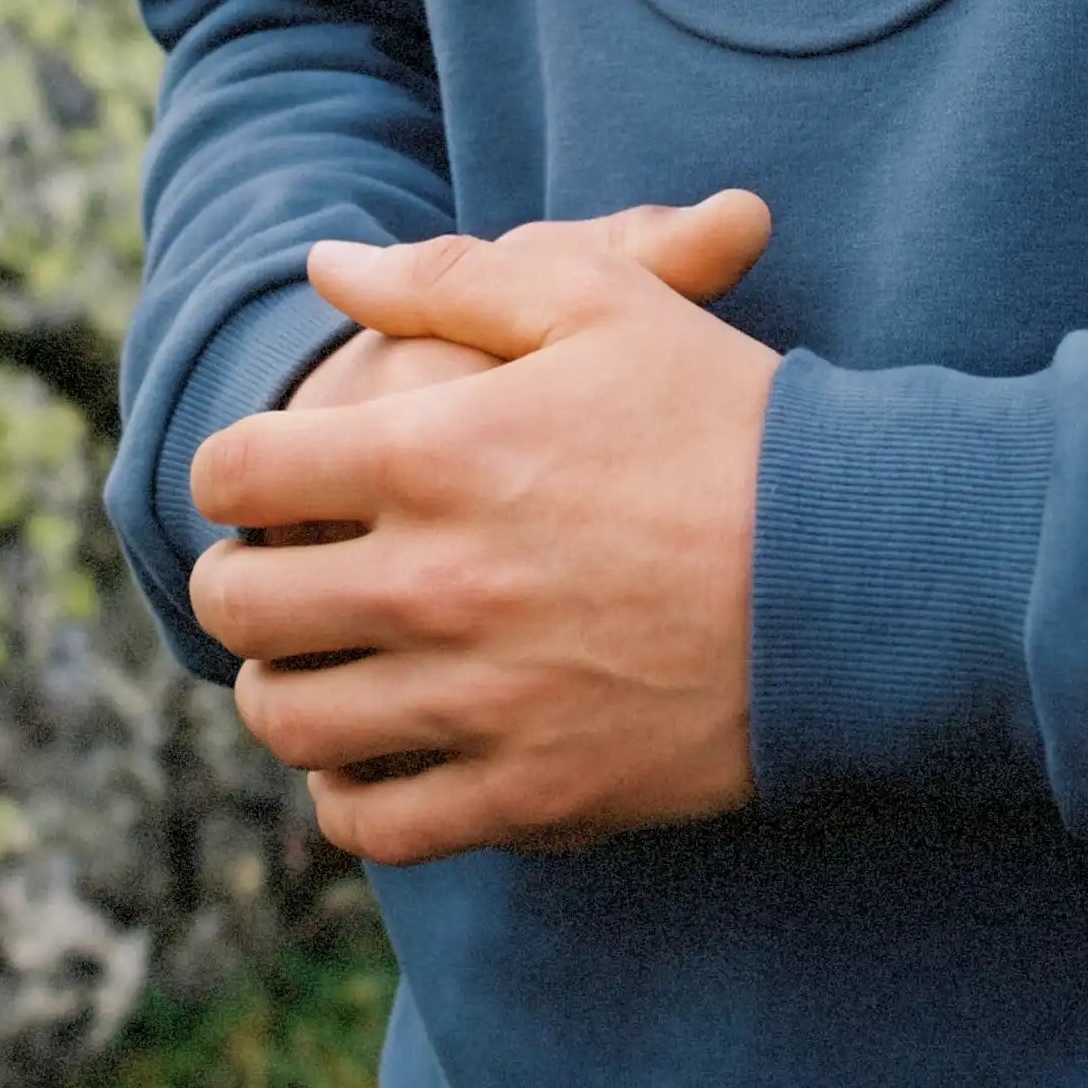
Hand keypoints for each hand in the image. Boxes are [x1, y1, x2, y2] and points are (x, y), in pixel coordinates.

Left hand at [188, 193, 777, 866]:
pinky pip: (375, 823)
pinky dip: (346, 794)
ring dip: (278, 688)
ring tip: (312, 663)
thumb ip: (451, 277)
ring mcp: (478, 699)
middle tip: (269, 572)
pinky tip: (373, 753)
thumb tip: (325, 264)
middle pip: (241, 608)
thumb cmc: (728, 418)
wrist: (858, 567)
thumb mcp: (602, 305)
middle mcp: (436, 583)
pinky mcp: (528, 792)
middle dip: (234, 583)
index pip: (241, 470)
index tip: (257, 477)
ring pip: (291, 721)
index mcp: (439, 451)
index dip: (228, 469)